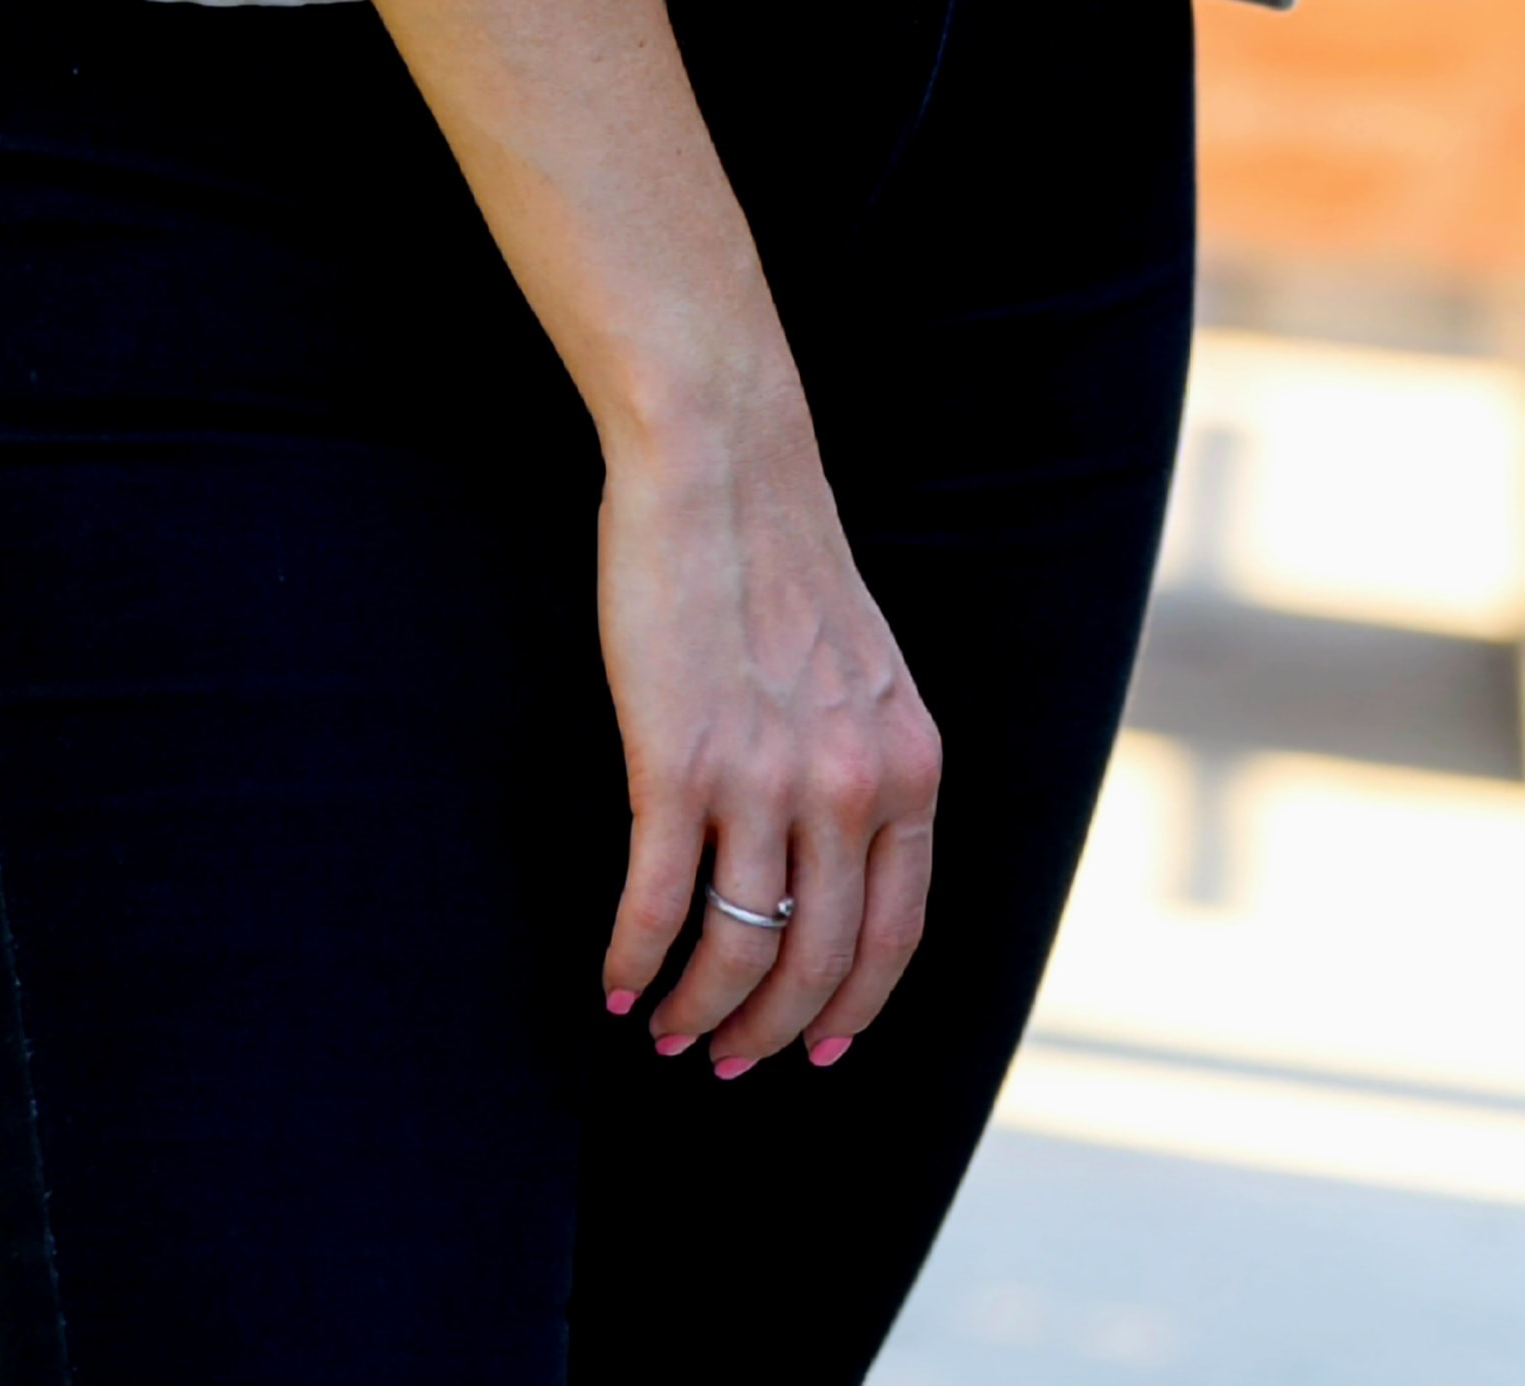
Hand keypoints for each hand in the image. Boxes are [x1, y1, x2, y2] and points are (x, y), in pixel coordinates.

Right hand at [596, 374, 941, 1074]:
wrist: (720, 466)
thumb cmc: (779, 561)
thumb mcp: (867, 675)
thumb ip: (867, 767)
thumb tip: (834, 868)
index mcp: (908, 767)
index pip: (894, 936)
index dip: (851, 1009)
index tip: (816, 1050)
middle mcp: (851, 786)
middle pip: (818, 962)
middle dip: (770, 1033)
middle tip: (723, 1058)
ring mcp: (765, 778)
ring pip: (741, 950)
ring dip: (699, 1010)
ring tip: (665, 1029)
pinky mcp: (678, 762)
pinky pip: (659, 902)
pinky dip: (633, 957)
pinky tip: (616, 978)